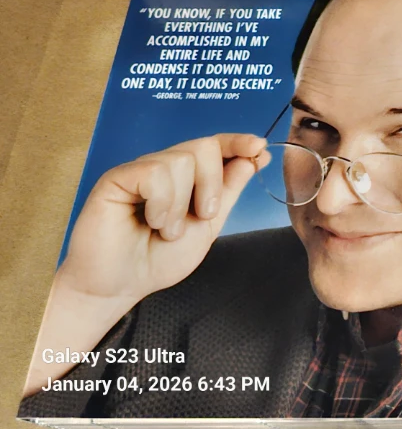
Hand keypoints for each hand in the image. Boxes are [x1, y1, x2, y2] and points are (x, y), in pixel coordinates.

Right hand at [54, 134, 271, 307]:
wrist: (121, 286)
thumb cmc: (159, 259)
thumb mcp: (208, 225)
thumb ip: (229, 191)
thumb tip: (254, 156)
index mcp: (188, 178)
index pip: (215, 146)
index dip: (237, 143)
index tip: (258, 147)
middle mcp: (164, 168)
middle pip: (204, 146)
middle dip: (213, 184)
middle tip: (203, 215)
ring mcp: (140, 171)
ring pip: (181, 159)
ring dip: (182, 204)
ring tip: (166, 230)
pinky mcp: (117, 178)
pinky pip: (154, 172)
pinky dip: (162, 203)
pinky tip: (151, 222)